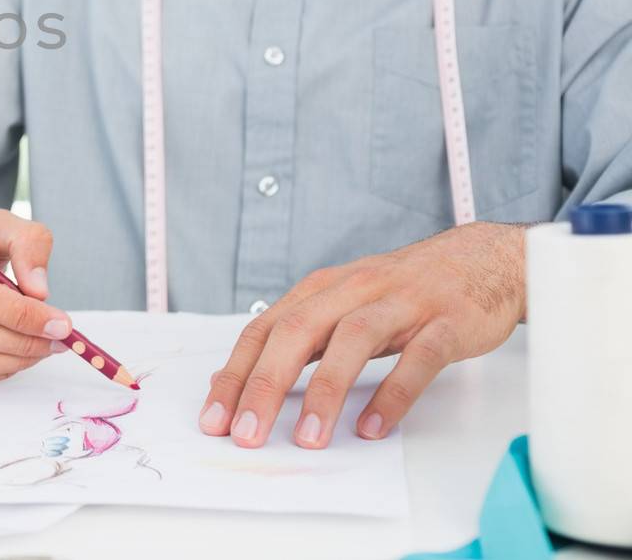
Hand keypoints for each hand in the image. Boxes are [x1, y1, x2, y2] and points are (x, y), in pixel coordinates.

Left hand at [198, 222, 527, 448]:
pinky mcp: (447, 321)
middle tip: (246, 434)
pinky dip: (395, 393)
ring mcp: (401, 304)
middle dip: (265, 385)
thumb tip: (234, 376)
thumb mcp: (340, 306)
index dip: (235, 374)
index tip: (213, 419)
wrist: (484, 259)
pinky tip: (375, 427)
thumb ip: (295, 338)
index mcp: (321, 289)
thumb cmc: (403, 291)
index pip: (263, 331)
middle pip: (297, 332)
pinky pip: (418, 358)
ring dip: (326, 391)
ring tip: (308, 439)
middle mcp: (353, 290)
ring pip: (352, 340)